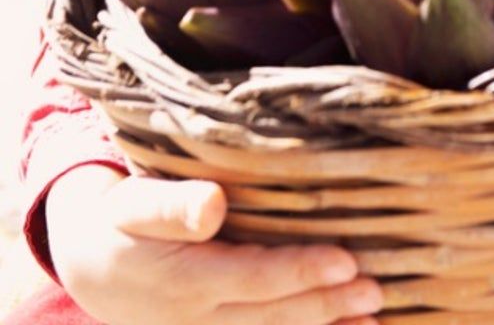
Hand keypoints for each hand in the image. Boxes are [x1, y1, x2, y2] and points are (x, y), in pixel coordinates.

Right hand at [46, 165, 383, 324]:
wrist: (92, 267)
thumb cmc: (121, 222)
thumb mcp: (134, 205)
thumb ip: (172, 206)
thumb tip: (212, 204)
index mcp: (187, 281)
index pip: (256, 278)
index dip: (302, 272)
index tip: (348, 261)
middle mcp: (201, 319)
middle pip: (274, 315)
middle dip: (328, 304)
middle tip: (379, 289)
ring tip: (374, 320)